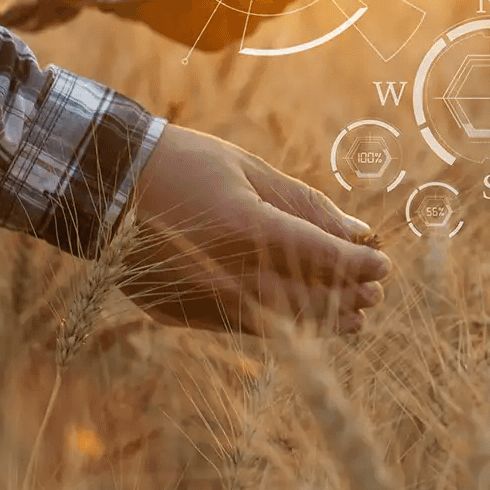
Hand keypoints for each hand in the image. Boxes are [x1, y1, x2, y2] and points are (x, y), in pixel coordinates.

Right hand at [117, 124, 390, 334]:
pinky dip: (278, 324)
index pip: (321, 257)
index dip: (358, 265)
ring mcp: (202, 297)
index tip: (383, 265)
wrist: (105, 185)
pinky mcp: (182, 312)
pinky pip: (243, 326)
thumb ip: (305, 205)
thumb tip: (357, 233)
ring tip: (351, 319)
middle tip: (374, 293)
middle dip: (346, 297)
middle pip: (306, 298)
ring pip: (278, 323)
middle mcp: (226, 271)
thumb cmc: (183, 164)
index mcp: (246, 227)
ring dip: (321, 322)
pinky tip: (300, 320)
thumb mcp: (249, 170)